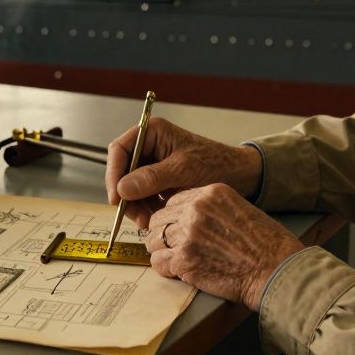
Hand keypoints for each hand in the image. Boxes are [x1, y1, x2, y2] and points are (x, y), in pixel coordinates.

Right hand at [105, 117, 261, 228]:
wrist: (240, 177)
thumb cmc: (217, 163)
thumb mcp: (184, 170)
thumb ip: (152, 178)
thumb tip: (122, 188)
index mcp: (152, 133)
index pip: (120, 150)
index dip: (113, 173)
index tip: (116, 197)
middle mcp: (149, 147)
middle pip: (122, 171)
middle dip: (127, 196)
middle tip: (136, 216)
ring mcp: (152, 165)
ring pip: (130, 188)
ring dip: (136, 206)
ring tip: (149, 220)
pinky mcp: (158, 182)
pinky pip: (142, 196)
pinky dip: (145, 209)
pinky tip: (156, 217)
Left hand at [144, 183, 304, 310]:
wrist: (275, 269)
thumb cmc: (264, 244)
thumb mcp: (238, 209)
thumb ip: (210, 209)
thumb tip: (185, 218)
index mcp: (210, 193)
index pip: (172, 202)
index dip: (172, 219)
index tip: (176, 231)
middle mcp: (196, 209)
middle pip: (159, 219)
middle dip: (163, 235)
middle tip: (173, 248)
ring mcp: (188, 234)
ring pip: (154, 240)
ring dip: (162, 252)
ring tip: (178, 261)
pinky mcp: (184, 260)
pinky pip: (159, 263)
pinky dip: (166, 270)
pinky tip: (181, 272)